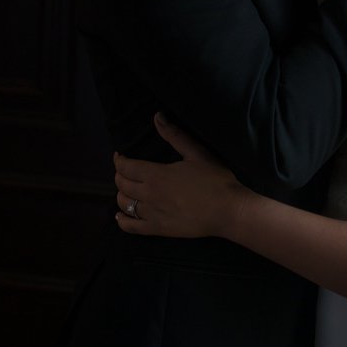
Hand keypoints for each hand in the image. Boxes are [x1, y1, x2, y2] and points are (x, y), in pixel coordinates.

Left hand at [114, 113, 250, 237]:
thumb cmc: (215, 180)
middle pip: (122, 184)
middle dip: (119, 175)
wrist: (227, 211)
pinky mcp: (158, 229)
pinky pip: (131, 227)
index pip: (126, 167)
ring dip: (121, 194)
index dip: (119, 160)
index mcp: (156, 174)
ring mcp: (152, 214)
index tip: (120, 155)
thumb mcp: (197, 153)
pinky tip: (121, 215)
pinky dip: (122, 221)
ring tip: (127, 189)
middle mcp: (149, 194)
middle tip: (125, 170)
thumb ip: (175, 135)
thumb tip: (157, 116)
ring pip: (124, 204)